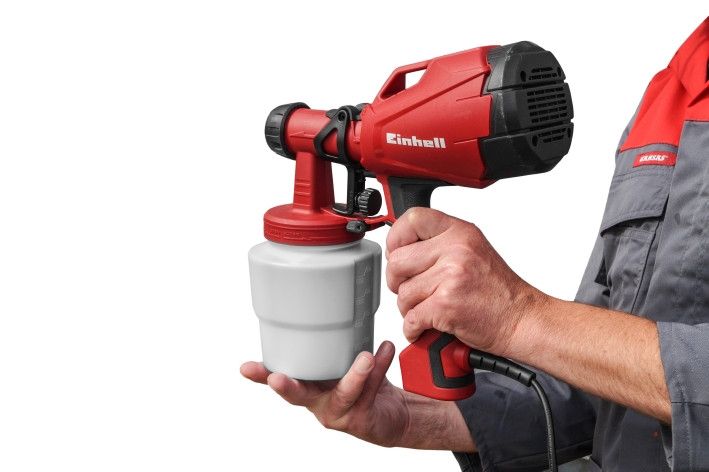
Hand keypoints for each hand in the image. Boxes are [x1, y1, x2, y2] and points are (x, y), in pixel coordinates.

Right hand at [240, 341, 474, 450]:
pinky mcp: (362, 421)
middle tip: (275, 378)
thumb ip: (337, 343)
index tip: (245, 368)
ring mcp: (339, 414)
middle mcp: (319, 403)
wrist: (394, 413)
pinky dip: (379, 367)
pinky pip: (370, 392)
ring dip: (355, 374)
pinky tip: (385, 349)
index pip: (281, 379)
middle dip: (286, 387)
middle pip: (298, 397)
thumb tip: (333, 300)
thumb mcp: (346, 360)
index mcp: (310, 386)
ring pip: (343, 394)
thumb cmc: (365, 383)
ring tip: (366, 356)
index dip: (260, 374)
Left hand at [386, 208, 546, 355]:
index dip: (396, 239)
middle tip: (414, 290)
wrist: (522, 319)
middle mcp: (456, 250)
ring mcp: (450, 277)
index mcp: (460, 232)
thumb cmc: (498, 291)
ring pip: (402, 293)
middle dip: (398, 281)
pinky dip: (414, 328)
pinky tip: (427, 327)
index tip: (398, 253)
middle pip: (397, 261)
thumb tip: (400, 247)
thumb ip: (440, 243)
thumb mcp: (473, 250)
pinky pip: (410, 318)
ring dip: (410, 308)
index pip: (412, 219)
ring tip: (430, 309)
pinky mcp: (445, 305)